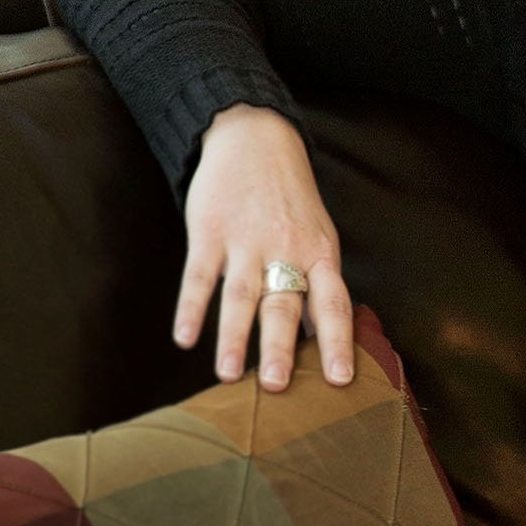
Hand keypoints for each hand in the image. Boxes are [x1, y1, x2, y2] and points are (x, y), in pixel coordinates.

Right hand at [179, 105, 353, 390]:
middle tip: (274, 386)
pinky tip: (184, 338)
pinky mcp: (210, 232)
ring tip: (227, 375)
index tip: (341, 380)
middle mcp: (285, 250)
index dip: (338, 342)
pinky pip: (199, 276)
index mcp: (320, 254)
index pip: (334, 304)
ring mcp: (246, 241)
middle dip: (278, 347)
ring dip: (232, 337)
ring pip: (240, 295)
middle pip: (283, 304)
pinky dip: (191, 307)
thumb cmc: (291, 201)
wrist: (254, 139)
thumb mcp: (318, 237)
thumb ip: (318, 286)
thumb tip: (324, 340)